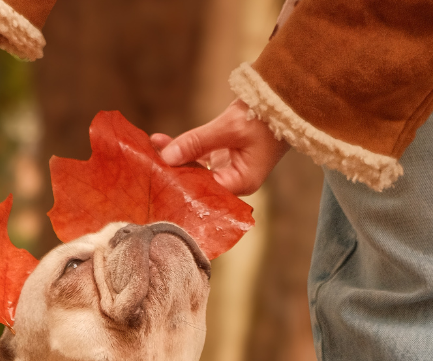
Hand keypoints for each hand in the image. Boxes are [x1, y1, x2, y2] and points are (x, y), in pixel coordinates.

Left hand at [152, 100, 287, 195]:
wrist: (284, 97)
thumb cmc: (265, 115)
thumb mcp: (228, 128)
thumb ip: (197, 142)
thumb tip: (167, 157)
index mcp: (241, 182)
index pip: (205, 192)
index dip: (181, 186)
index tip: (158, 177)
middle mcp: (235, 181)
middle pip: (198, 182)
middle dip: (174, 171)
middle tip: (149, 162)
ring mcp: (229, 169)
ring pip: (196, 169)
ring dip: (176, 158)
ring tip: (152, 148)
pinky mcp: (225, 156)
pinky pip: (199, 157)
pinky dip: (184, 150)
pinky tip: (164, 143)